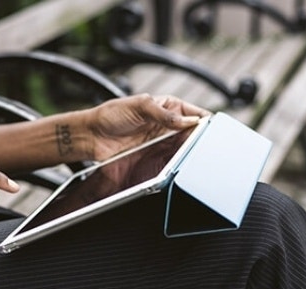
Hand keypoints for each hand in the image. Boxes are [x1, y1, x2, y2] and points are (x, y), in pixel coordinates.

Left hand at [87, 94, 210, 160]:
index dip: (206, 121)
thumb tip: (189, 120)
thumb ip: (165, 114)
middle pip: (194, 134)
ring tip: (199, 158)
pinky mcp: (154, 158)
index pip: (195, 114)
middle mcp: (168, 125)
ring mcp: (161, 142)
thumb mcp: (139, 106)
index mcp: (169, 107)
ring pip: (186, 149)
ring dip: (192, 154)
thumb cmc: (110, 115)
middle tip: (208, 147)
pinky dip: (179, 164)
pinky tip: (184, 166)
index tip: (214, 130)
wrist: (91, 136)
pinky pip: (172, 162)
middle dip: (202, 140)